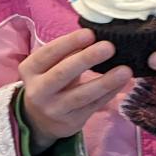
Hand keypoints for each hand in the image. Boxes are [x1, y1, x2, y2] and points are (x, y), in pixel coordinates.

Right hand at [17, 29, 132, 152]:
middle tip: (109, 47)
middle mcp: (38, 90)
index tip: (90, 33)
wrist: (39, 119)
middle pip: (63, 73)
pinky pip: (93, 106)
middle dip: (87, 59)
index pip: (48, 53)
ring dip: (105, 82)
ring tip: (125, 70)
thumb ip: (65, 53)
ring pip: (82, 94)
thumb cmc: (49, 81)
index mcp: (30, 69)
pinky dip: (109, 93)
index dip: (69, 43)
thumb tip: (95, 37)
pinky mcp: (71, 121)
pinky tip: (122, 83)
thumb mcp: (48, 66)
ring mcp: (54, 108)